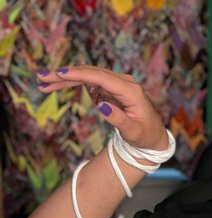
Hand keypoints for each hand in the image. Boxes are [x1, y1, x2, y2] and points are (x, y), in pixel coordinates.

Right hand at [36, 65, 167, 150]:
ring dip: (65, 78)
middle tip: (42, 78)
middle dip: (66, 75)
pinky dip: (72, 83)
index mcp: (131, 91)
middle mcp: (124, 83)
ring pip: (88, 76)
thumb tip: (101, 105)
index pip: (102, 77)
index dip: (80, 74)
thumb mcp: (133, 132)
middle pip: (91, 73)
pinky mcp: (110, 88)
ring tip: (43, 83)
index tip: (60, 73)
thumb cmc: (145, 135)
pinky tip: (55, 85)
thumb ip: (119, 120)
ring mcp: (117, 84)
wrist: (153, 135)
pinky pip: (89, 82)